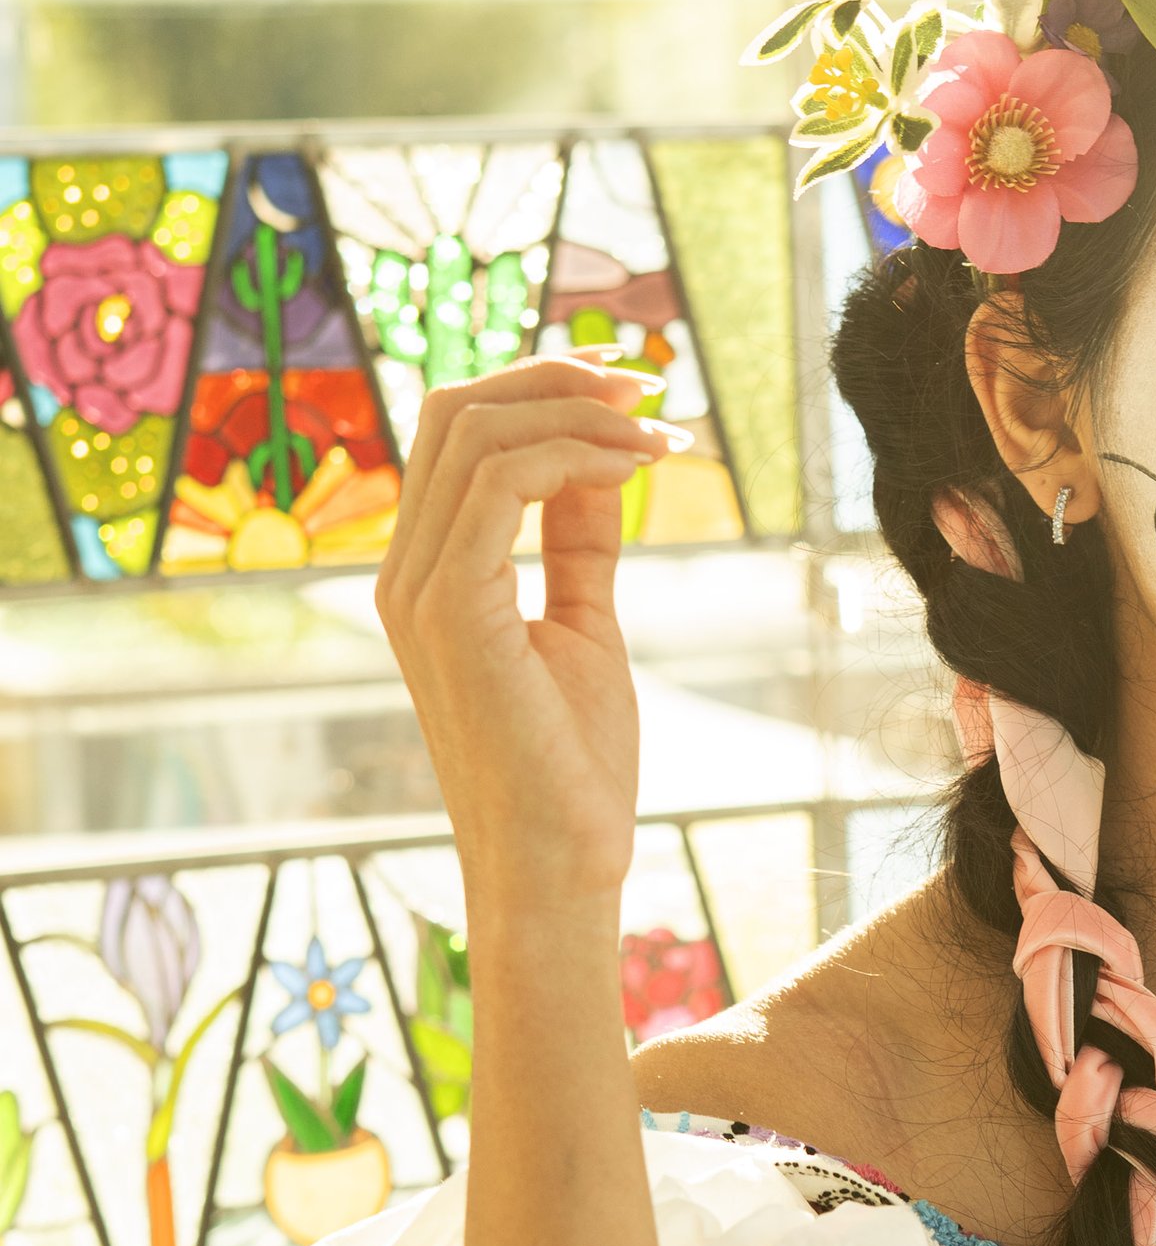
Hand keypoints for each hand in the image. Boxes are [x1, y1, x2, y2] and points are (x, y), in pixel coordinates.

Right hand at [377, 359, 674, 924]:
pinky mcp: (452, 610)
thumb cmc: (572, 766)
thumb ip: (578, 543)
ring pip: (476, 430)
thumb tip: (599, 463)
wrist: (561, 866)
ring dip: (580, 413)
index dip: (543, 393)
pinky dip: (578, 454)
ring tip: (660, 435)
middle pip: (455, 410)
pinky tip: (638, 469)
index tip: (635, 399)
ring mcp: (418, 590)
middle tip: (652, 393)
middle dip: (558, 380)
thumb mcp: (583, 625)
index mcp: (427, 575)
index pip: (458, 434)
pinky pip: (503, 481)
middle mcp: (405, 573)